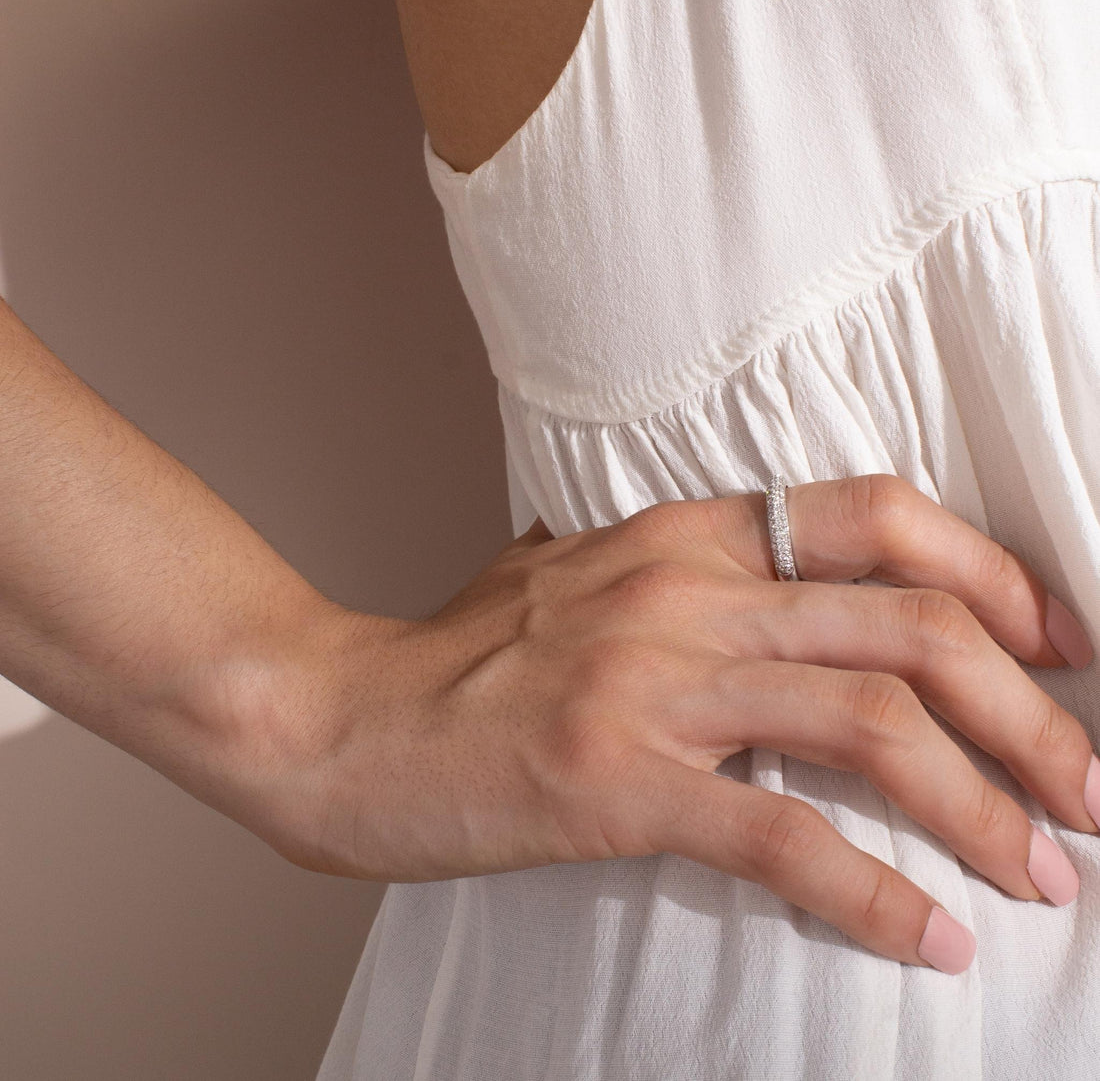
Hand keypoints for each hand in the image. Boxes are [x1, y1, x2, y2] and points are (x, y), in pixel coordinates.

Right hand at [257, 473, 1095, 974]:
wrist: (339, 717)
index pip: (878, 516)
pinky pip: (780, 832)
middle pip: (909, 626)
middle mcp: (681, 593)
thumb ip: (662, 573)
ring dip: (982, 804)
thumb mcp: (568, 575)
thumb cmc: (454, 655)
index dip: (992, 574)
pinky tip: (927, 937)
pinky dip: (872, 891)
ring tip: (1043, 871)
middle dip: (1029, 713)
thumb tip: (747, 591)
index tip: (1057, 645)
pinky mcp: (614, 780)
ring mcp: (650, 684)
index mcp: (679, 535)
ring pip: (870, 724)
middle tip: (1090, 789)